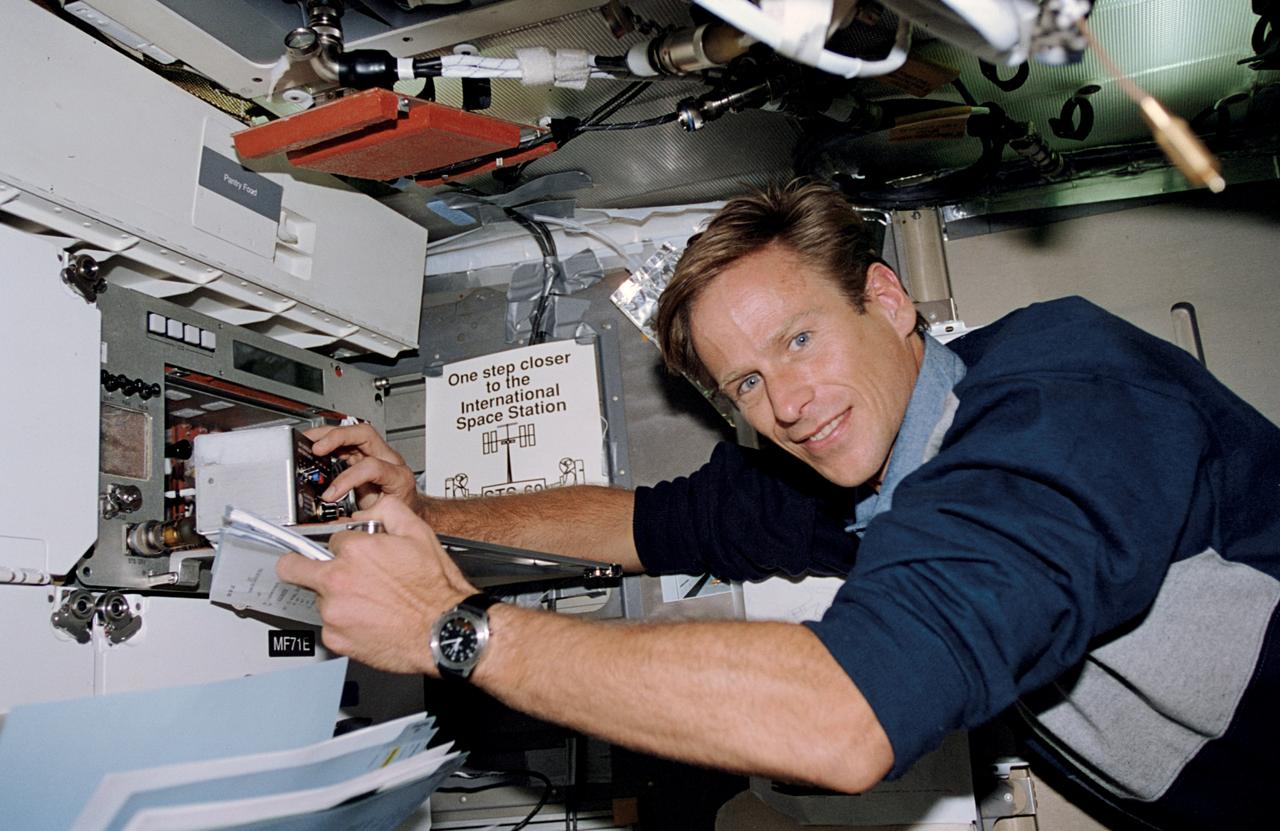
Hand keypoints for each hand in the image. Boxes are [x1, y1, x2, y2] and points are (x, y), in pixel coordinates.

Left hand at [276, 498, 476, 674]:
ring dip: (336, 597)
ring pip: (318, 598)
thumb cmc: (435, 589)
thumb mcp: (420, 534)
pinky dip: (345, 623)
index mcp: (354, 551)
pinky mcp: (335, 638)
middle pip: (293, 568)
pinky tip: (370, 620)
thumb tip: (371, 508)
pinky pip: (330, 625)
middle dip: (301, 565)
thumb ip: (388, 511)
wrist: (444, 631)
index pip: (329, 540)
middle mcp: (337, 580)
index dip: (345, 545)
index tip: (348, 553)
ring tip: (368, 601)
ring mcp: (333, 612)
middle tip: (312, 569)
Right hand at [307, 424, 420, 511]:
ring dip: (328, 434)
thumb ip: (365, 517)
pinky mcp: (364, 454)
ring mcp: (377, 453)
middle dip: (338, 437)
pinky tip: (314, 444)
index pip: (371, 466)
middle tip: (316, 448)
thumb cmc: (400, 510)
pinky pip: (345, 442)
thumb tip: (340, 521)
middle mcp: (389, 458)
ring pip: (353, 433)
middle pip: (364, 434)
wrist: (410, 506)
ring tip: (307, 439)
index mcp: (398, 475)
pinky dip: (328, 441)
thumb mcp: (384, 517)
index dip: (348, 479)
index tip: (331, 495)